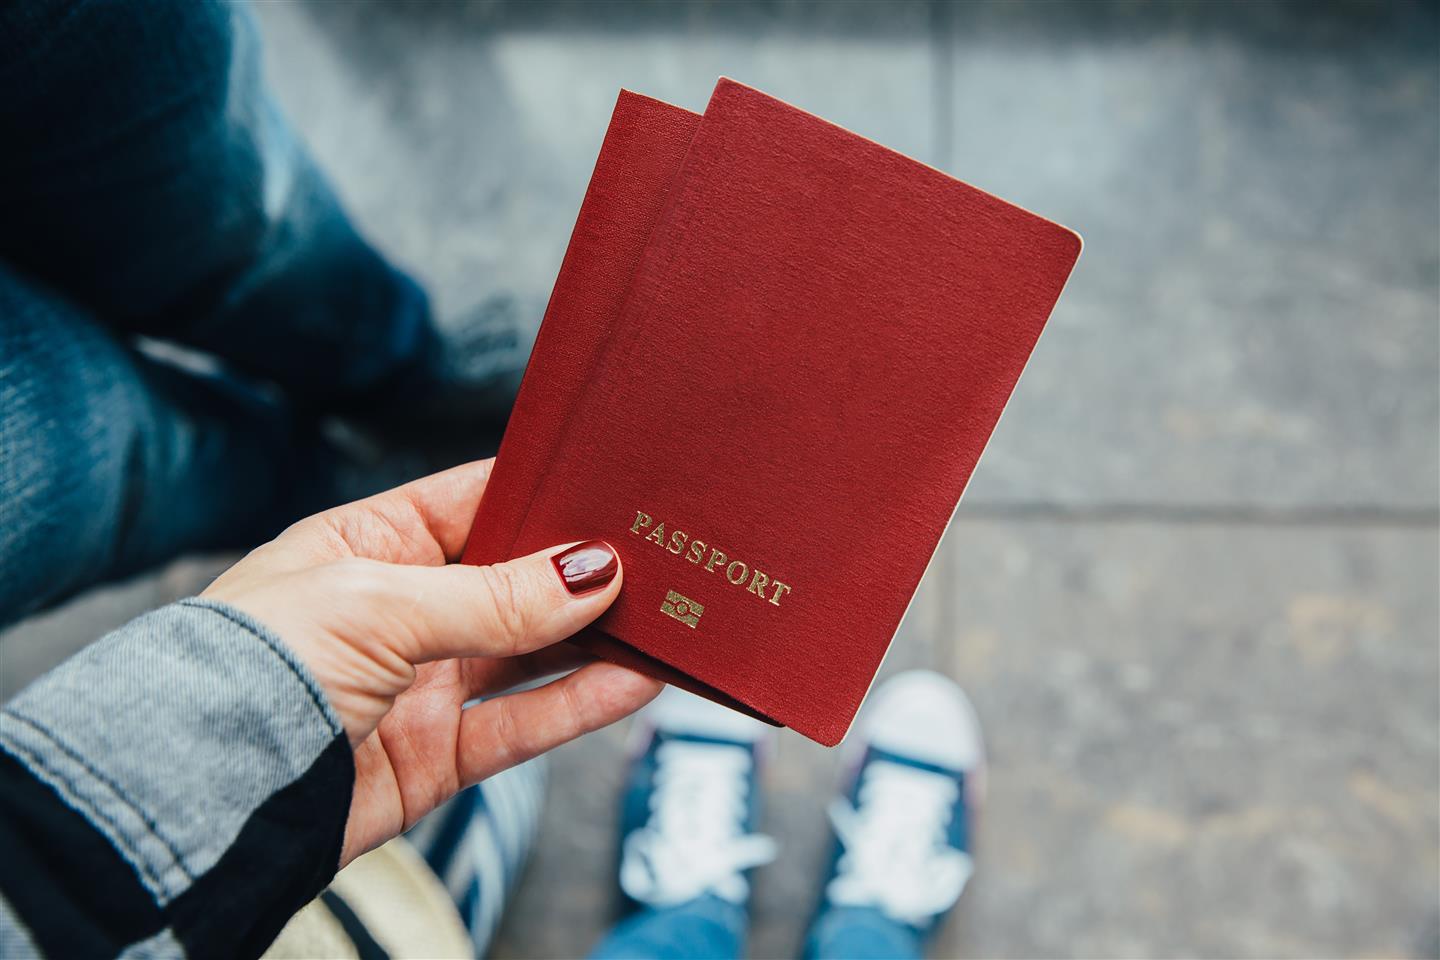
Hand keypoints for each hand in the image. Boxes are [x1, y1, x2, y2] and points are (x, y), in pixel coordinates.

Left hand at [202, 459, 662, 865]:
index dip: (540, 492)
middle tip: (656, 553)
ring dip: (593, 637)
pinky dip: (580, 704)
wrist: (196, 793)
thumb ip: (493, 595)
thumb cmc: (255, 664)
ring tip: (664, 617)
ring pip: (528, 653)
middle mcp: (399, 609)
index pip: (472, 502)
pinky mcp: (435, 755)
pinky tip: (634, 680)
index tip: (612, 484)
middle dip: (579, 569)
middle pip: (512, 579)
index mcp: (368, 544)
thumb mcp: (378, 602)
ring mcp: (420, 683)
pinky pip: (522, 723)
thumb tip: (592, 572)